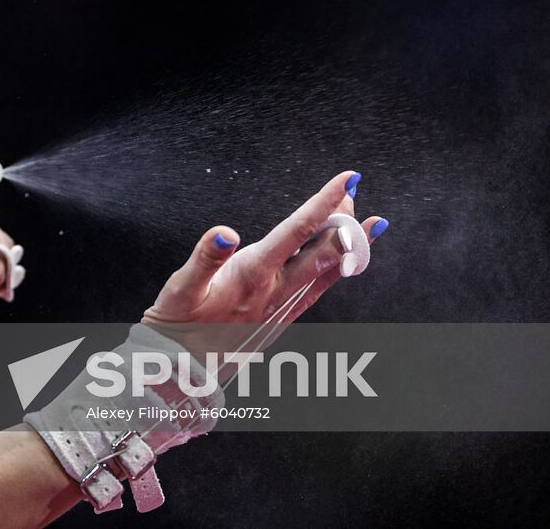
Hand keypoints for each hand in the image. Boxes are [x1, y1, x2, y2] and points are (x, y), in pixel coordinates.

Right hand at [140, 170, 389, 359]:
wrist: (180, 372)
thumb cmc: (177, 326)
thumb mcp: (180, 290)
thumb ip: (204, 259)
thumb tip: (224, 232)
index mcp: (253, 275)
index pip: (297, 230)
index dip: (325, 201)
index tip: (349, 179)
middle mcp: (275, 291)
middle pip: (322, 249)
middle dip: (342, 218)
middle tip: (353, 190)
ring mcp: (282, 307)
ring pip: (327, 271)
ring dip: (350, 245)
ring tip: (372, 222)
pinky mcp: (281, 318)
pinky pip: (319, 289)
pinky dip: (338, 269)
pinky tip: (344, 261)